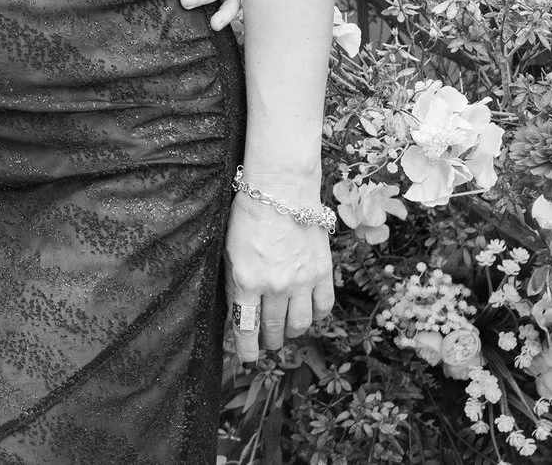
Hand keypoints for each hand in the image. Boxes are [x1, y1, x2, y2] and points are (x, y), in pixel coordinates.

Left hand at [225, 183, 334, 361]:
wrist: (281, 191)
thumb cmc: (247, 216)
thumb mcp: (228, 250)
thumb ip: (235, 281)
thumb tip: (239, 308)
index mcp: (246, 281)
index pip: (245, 326)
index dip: (246, 348)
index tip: (247, 358)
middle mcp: (275, 287)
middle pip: (273, 328)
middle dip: (268, 341)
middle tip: (266, 344)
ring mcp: (301, 282)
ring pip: (300, 324)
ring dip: (291, 332)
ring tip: (285, 332)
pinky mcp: (322, 274)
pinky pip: (323, 307)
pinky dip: (316, 316)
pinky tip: (308, 315)